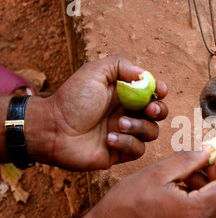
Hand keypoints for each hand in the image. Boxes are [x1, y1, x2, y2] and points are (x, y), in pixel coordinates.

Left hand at [38, 54, 168, 170]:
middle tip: (149, 110)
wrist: (52, 128)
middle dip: (159, 110)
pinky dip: (127, 143)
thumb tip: (145, 75)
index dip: (160, 91)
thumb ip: (121, 65)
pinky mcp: (120, 153)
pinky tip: (109, 138)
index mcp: (125, 95)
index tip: (159, 90)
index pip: (152, 93)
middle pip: (158, 114)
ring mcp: (125, 134)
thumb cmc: (71, 99)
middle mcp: (128, 113)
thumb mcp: (94, 72)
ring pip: (151, 133)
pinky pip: (138, 150)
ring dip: (139, 127)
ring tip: (118, 124)